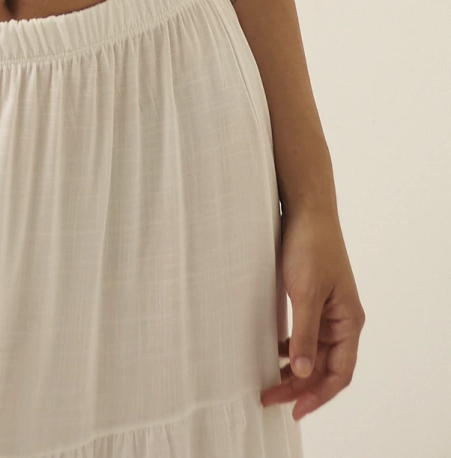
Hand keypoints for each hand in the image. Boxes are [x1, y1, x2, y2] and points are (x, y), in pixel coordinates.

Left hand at [260, 205, 364, 421]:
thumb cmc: (311, 247)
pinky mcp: (312, 298)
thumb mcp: (306, 294)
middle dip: (300, 386)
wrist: (305, 209)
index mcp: (348, 322)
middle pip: (324, 367)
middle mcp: (341, 320)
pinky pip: (305, 334)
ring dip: (294, 369)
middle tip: (270, 397)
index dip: (318, 395)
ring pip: (313, 352)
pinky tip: (274, 352)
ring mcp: (327, 310)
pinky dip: (291, 348)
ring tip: (269, 381)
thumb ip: (305, 334)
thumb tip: (303, 373)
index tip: (295, 409)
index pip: (339, 373)